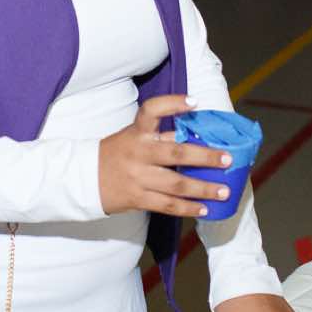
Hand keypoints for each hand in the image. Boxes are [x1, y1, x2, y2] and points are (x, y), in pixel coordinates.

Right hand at [98, 95, 234, 218]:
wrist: (85, 179)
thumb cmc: (117, 153)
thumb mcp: (133, 137)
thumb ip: (161, 136)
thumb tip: (198, 137)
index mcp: (137, 131)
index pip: (152, 110)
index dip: (172, 104)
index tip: (195, 102)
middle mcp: (138, 152)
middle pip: (175, 153)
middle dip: (205, 157)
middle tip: (227, 159)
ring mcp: (137, 177)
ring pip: (176, 184)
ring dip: (203, 188)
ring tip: (224, 191)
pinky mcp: (137, 198)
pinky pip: (167, 205)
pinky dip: (187, 208)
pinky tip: (205, 209)